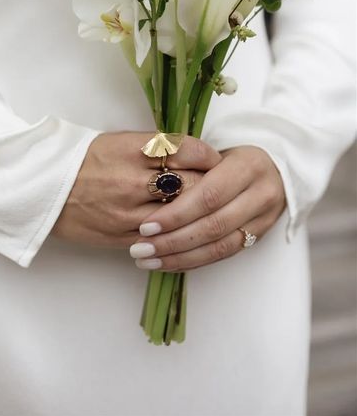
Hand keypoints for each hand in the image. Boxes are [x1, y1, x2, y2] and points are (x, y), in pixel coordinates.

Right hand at [51, 132, 221, 248]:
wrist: (44, 188)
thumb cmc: (84, 159)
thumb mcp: (119, 141)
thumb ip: (155, 148)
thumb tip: (194, 155)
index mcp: (132, 149)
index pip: (188, 150)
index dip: (208, 156)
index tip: (215, 160)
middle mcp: (133, 179)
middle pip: (192, 185)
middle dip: (210, 186)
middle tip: (220, 187)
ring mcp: (128, 211)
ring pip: (180, 216)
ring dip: (197, 214)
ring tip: (205, 210)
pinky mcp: (122, 236)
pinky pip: (161, 239)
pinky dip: (176, 233)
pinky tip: (183, 228)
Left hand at [129, 145, 285, 270]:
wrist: (275, 167)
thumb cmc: (232, 156)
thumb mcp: (216, 152)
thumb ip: (190, 168)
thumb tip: (149, 189)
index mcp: (248, 166)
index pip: (208, 196)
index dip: (176, 214)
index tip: (146, 225)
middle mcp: (261, 194)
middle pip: (213, 225)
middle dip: (173, 240)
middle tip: (140, 248)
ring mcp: (263, 219)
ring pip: (219, 246)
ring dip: (180, 257)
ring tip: (147, 260)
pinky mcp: (259, 237)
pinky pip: (223, 255)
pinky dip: (193, 261)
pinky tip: (168, 263)